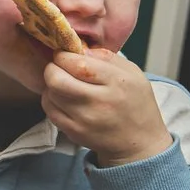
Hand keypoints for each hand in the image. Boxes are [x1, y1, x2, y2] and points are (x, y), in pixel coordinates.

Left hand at [41, 49, 171, 165]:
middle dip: (52, 69)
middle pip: (56, 79)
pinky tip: (64, 99)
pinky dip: (51, 100)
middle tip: (59, 68)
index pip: (77, 63)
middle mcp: (100, 101)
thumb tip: (79, 48)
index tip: (65, 55)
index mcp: (117, 82)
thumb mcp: (132, 73)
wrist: (139, 141)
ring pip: (50, 94)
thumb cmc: (135, 102)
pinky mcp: (74, 132)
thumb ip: (106, 57)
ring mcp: (85, 120)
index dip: (64, 56)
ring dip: (51, 85)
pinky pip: (50, 110)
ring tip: (65, 84)